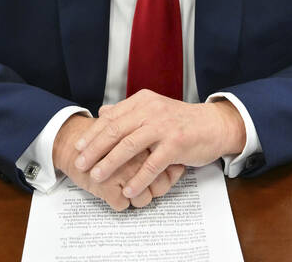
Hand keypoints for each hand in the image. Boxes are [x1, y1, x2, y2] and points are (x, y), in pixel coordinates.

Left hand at [71, 91, 245, 201]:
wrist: (213, 125)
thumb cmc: (181, 121)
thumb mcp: (153, 109)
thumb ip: (128, 111)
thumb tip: (102, 112)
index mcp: (142, 101)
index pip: (111, 117)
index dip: (93, 133)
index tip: (78, 148)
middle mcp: (151, 110)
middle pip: (115, 130)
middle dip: (94, 149)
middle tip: (80, 164)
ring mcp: (164, 126)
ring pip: (130, 145)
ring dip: (110, 163)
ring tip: (97, 177)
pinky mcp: (176, 144)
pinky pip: (153, 164)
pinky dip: (139, 178)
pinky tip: (128, 190)